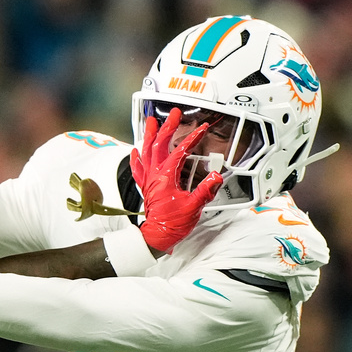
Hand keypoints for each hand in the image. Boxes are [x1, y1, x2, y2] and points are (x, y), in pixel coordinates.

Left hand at [130, 109, 222, 253]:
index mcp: (166, 177)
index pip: (180, 151)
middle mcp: (154, 176)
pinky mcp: (146, 186)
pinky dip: (136, 158)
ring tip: (151, 121)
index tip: (201, 129)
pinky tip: (135, 150)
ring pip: (146, 152)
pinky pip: (138, 168)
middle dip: (167, 127)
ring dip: (149, 135)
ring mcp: (148, 180)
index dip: (192, 138)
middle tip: (173, 114)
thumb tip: (216, 177)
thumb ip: (206, 190)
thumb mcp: (194, 206)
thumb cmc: (173, 223)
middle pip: (158, 145)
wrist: (157, 236)